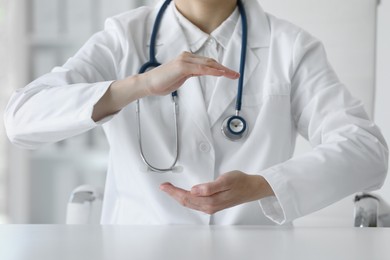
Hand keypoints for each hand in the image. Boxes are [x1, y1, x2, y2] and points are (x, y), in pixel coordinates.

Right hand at [140, 51, 239, 95]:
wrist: (148, 84)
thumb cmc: (162, 82)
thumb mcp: (181, 78)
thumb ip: (191, 73)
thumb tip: (201, 73)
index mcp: (187, 60)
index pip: (207, 63)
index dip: (220, 67)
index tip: (230, 73)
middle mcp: (187, 57)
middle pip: (210, 62)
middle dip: (224, 68)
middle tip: (235, 74)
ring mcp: (185, 60)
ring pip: (208, 64)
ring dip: (222, 70)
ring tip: (232, 75)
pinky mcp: (182, 66)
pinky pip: (201, 69)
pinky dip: (212, 71)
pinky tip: (220, 74)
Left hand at [160, 171, 274, 214]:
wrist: (252, 188)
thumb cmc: (240, 182)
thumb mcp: (226, 180)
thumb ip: (209, 187)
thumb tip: (195, 190)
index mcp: (210, 201)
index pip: (187, 197)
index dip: (174, 192)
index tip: (165, 186)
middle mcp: (209, 206)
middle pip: (186, 201)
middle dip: (173, 194)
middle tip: (163, 186)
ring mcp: (211, 206)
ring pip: (189, 203)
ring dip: (178, 196)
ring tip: (169, 189)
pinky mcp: (213, 204)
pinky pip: (195, 203)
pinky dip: (186, 197)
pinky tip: (183, 193)